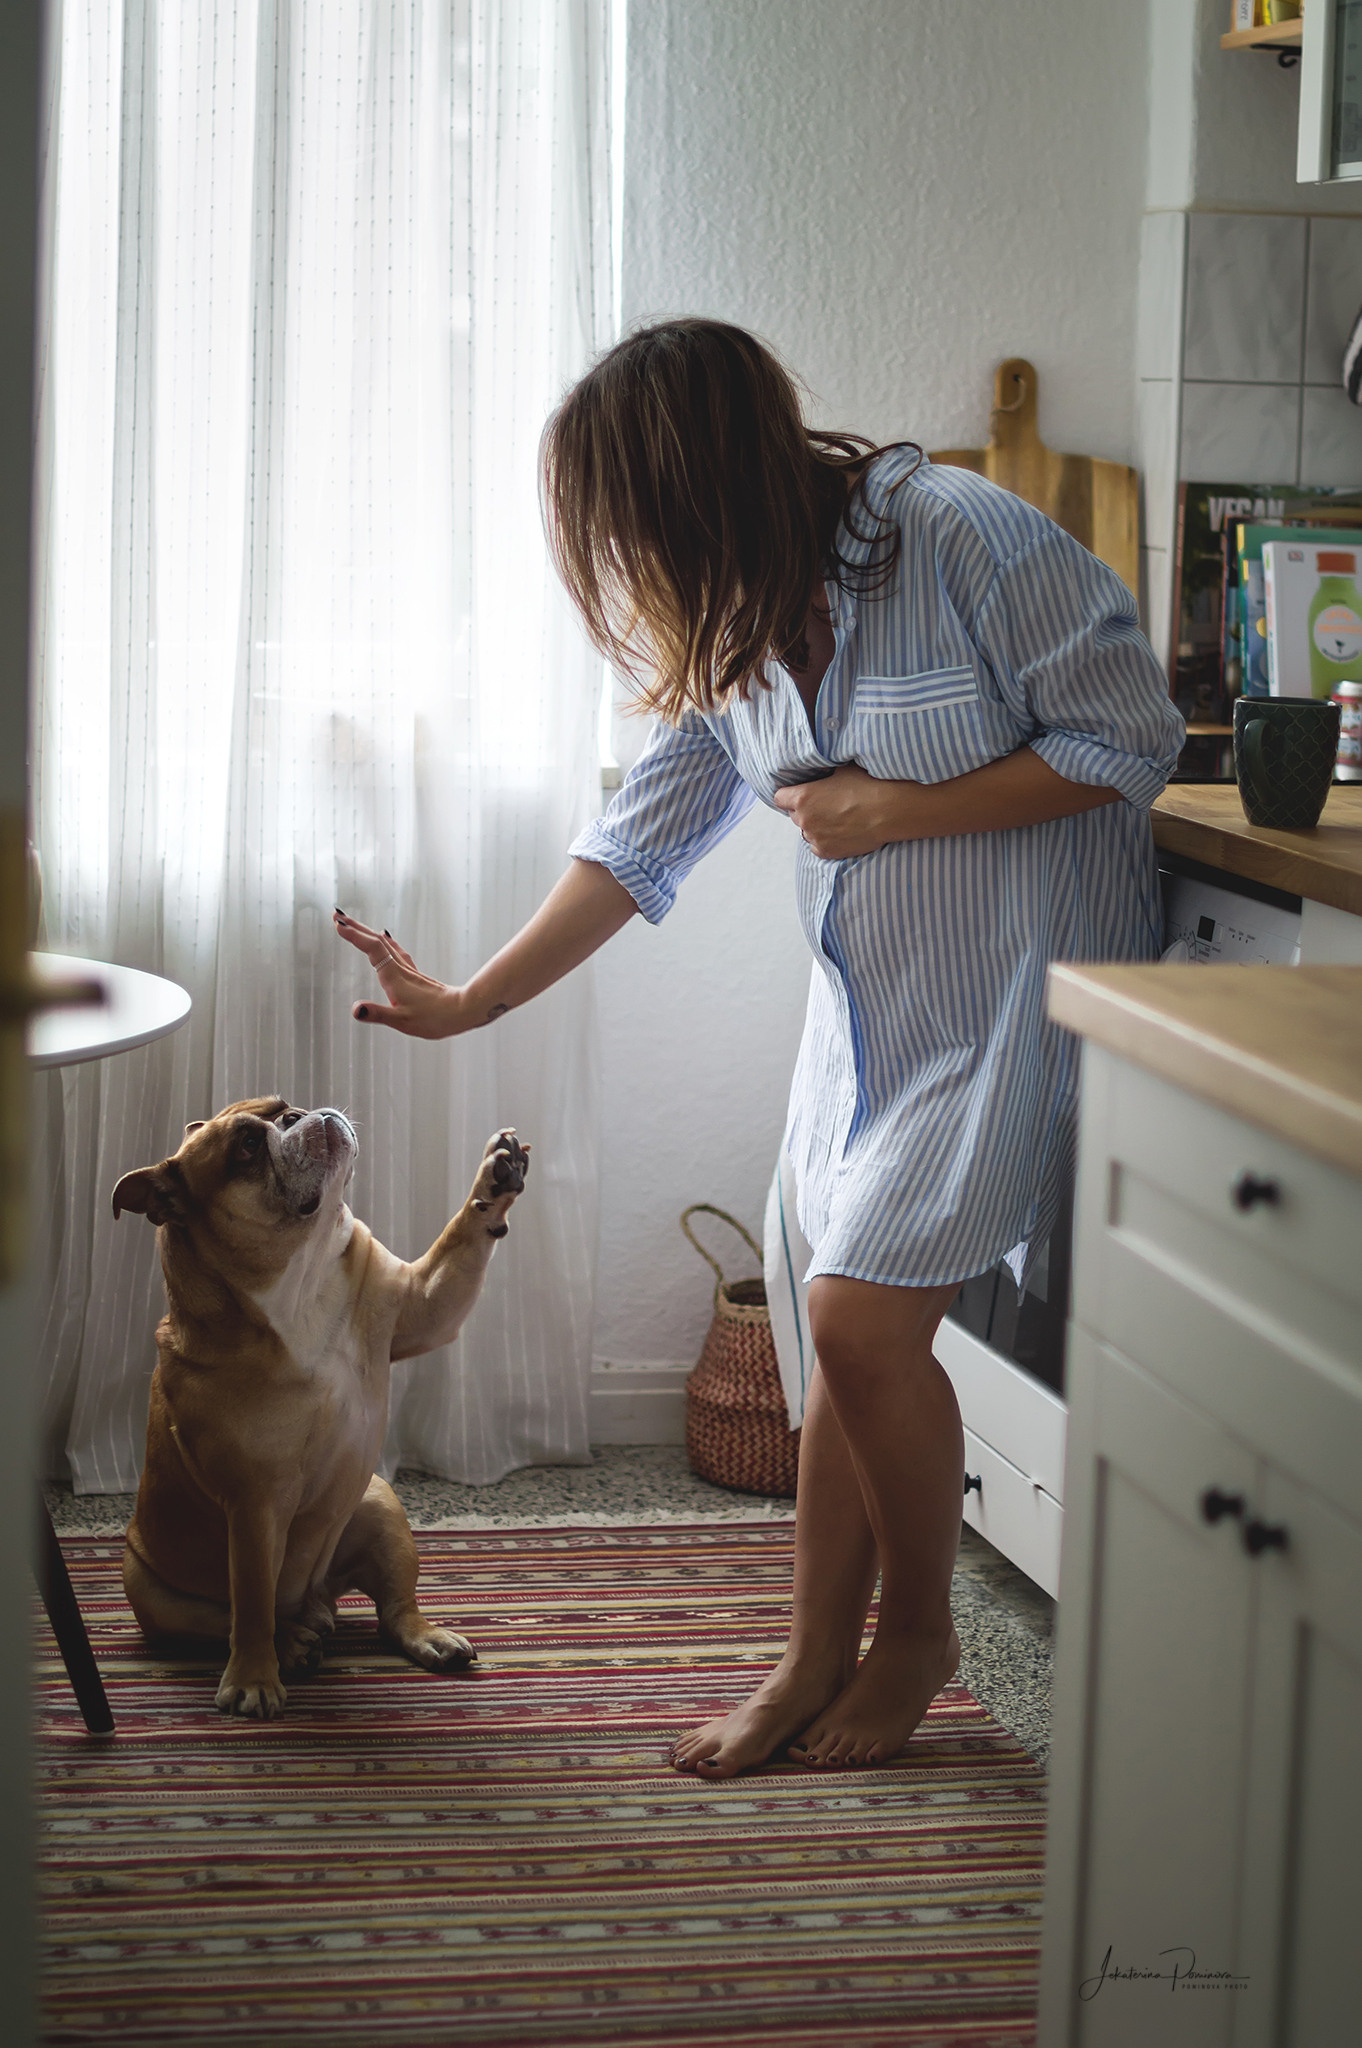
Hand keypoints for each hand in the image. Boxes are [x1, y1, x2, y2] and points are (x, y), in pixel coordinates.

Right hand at [333, 911, 465, 1037]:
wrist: (463, 1012)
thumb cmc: (434, 1019)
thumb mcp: (402, 1022)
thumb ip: (377, 1014)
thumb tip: (355, 1010)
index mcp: (394, 977)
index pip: (372, 949)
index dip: (355, 936)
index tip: (338, 925)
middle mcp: (400, 969)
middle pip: (376, 941)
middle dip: (356, 927)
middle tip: (337, 915)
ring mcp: (408, 970)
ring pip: (384, 944)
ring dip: (367, 932)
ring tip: (353, 925)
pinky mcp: (414, 975)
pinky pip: (395, 952)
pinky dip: (385, 942)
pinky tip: (386, 940)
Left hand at [772, 764, 907, 859]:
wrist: (889, 811)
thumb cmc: (867, 785)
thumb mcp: (841, 770)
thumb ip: (824, 774)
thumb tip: (822, 772)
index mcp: (802, 797)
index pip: (779, 798)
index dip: (789, 795)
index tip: (798, 793)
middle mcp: (804, 820)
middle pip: (794, 815)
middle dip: (806, 810)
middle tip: (826, 804)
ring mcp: (815, 838)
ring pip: (807, 832)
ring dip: (816, 826)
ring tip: (837, 818)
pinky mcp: (827, 852)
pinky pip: (817, 847)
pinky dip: (825, 840)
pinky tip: (841, 831)